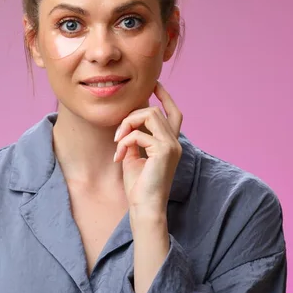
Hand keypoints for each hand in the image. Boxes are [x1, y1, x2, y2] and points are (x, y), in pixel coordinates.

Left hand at [113, 81, 182, 216]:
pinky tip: (119, 156)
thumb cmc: (138, 186)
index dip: (165, 97)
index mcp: (170, 144)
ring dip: (128, 125)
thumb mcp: (134, 156)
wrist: (144, 208)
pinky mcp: (164, 150)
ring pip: (149, 115)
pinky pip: (139, 134)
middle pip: (155, 111)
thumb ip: (134, 138)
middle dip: (132, 116)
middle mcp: (175, 143)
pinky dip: (125, 141)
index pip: (174, 113)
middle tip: (118, 135)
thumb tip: (127, 123)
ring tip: (118, 142)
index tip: (154, 84)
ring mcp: (172, 145)